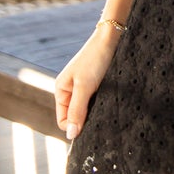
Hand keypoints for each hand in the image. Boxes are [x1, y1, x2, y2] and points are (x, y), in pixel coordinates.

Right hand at [54, 25, 119, 140]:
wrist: (111, 38)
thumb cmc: (95, 60)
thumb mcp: (84, 87)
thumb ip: (76, 111)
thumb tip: (70, 135)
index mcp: (61, 90)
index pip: (63, 120)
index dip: (74, 126)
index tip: (90, 125)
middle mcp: (71, 91)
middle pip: (75, 117)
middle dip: (86, 119)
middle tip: (100, 112)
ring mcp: (84, 89)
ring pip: (87, 111)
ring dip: (95, 112)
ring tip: (106, 103)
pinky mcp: (97, 86)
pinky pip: (96, 103)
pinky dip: (102, 105)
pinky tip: (110, 99)